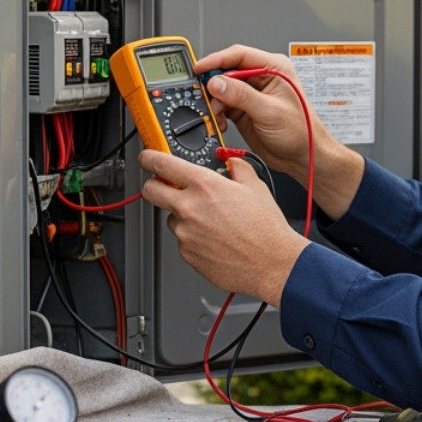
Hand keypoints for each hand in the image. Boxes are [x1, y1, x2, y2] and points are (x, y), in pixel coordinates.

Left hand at [138, 150, 308, 305]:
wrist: (272, 264)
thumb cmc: (266, 229)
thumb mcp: (256, 186)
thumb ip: (237, 168)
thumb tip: (230, 162)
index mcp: (204, 185)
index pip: (161, 164)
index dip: (149, 158)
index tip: (148, 158)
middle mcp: (189, 208)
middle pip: (150, 191)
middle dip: (154, 186)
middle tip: (166, 187)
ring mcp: (185, 233)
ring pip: (171, 218)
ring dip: (183, 216)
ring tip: (211, 222)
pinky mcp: (187, 254)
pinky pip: (183, 240)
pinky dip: (194, 238)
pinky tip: (216, 239)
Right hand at [195, 45, 316, 182]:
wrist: (303, 156)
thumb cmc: (301, 131)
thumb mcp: (269, 111)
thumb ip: (241, 95)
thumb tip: (217, 83)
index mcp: (274, 68)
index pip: (239, 55)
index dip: (216, 60)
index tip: (199, 69)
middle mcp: (261, 77)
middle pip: (226, 71)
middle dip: (213, 84)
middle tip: (204, 96)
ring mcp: (251, 93)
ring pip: (221, 89)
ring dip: (214, 102)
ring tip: (215, 113)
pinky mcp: (244, 109)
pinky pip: (222, 105)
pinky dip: (217, 113)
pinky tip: (220, 121)